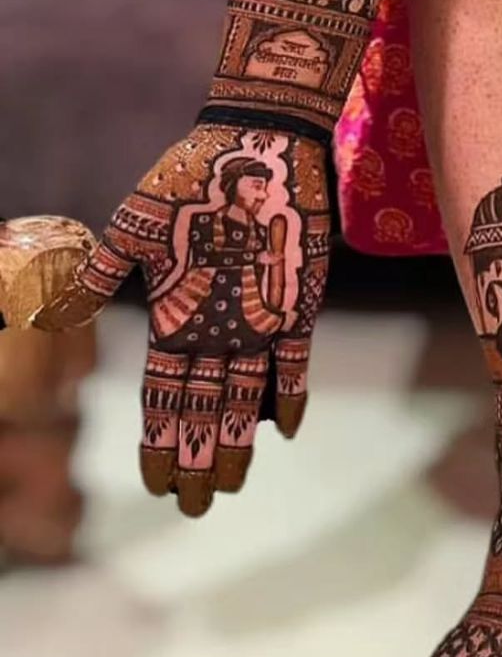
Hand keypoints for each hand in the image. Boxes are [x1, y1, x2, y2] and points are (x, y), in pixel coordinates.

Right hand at [35, 126, 330, 516]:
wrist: (251, 146)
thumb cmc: (186, 181)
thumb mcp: (134, 230)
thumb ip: (97, 275)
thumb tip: (47, 312)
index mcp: (175, 318)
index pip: (164, 397)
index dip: (160, 442)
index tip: (156, 485)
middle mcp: (218, 329)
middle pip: (205, 410)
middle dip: (197, 460)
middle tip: (193, 510)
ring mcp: (259, 320)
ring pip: (246, 397)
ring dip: (238, 441)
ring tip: (228, 486)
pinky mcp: (298, 302)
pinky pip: (295, 359)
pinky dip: (289, 392)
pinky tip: (282, 428)